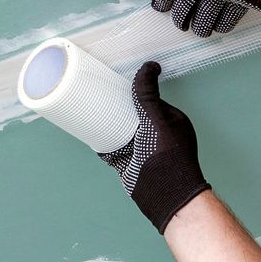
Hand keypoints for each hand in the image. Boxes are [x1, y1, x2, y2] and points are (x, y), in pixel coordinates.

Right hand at [100, 62, 211, 232]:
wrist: (164, 194)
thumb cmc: (167, 157)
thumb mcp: (156, 119)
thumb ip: (148, 95)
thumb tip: (149, 67)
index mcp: (170, 121)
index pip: (149, 100)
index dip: (134, 93)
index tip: (116, 84)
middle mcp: (157, 135)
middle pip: (132, 116)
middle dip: (117, 108)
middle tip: (99, 96)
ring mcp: (142, 150)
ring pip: (121, 132)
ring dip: (108, 124)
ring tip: (90, 111)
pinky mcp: (129, 164)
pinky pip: (112, 149)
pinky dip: (102, 143)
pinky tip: (90, 134)